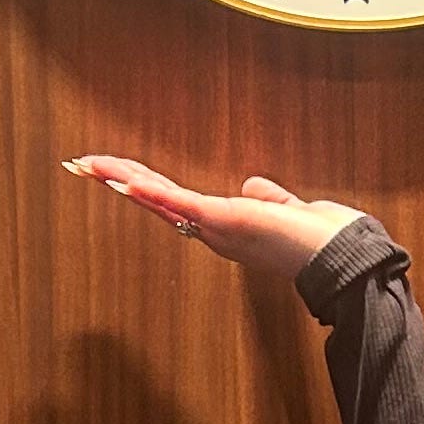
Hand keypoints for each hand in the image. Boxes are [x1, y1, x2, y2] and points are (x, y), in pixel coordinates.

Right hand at [63, 157, 364, 277]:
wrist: (341, 258)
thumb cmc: (321, 239)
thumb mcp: (287, 210)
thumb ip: (269, 198)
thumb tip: (255, 184)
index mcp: (226, 227)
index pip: (175, 201)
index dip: (146, 187)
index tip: (118, 174)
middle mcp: (213, 231)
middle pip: (156, 200)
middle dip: (119, 181)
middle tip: (82, 165)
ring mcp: (215, 227)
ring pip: (159, 199)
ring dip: (122, 180)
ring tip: (88, 165)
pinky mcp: (222, 220)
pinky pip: (178, 203)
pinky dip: (150, 192)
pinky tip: (123, 181)